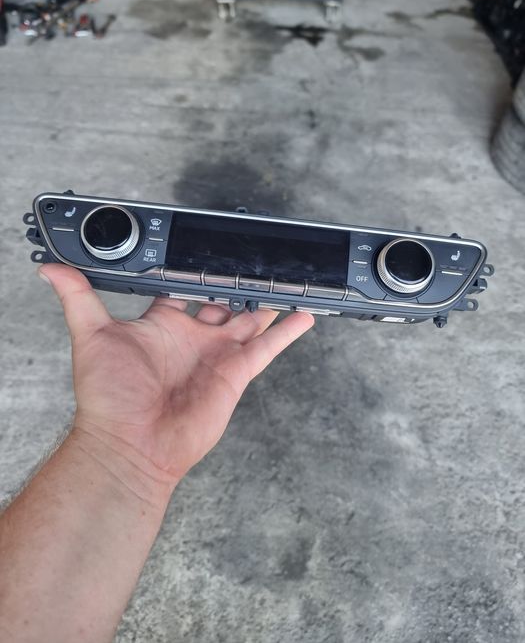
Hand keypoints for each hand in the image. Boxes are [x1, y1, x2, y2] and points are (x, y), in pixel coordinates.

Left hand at [39, 264, 313, 498]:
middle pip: (221, 303)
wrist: (131, 445)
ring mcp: (216, 355)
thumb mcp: (91, 336)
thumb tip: (50, 267)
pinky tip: (303, 315)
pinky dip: (288, 331)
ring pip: (249, 320)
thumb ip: (78, 297)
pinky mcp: (236, 373)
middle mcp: (192, 338)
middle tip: (252, 264)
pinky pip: (268, 347)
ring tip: (284, 282)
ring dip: (266, 303)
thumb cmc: (108, 398)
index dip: (194, 273)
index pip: (183, 290)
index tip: (205, 253)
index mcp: (162, 325)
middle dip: (235, 285)